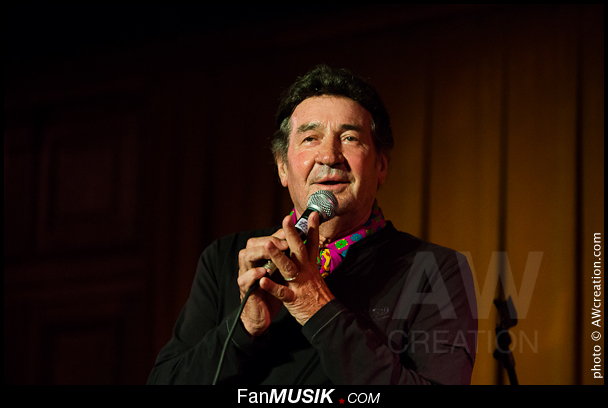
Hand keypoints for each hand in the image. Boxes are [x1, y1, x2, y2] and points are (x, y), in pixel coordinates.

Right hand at [237, 230, 287, 336]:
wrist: (262, 316)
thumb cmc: (272, 291)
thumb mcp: (280, 272)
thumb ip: (285, 258)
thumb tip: (298, 241)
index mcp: (260, 258)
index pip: (264, 239)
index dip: (276, 235)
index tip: (290, 233)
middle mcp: (250, 263)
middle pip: (252, 244)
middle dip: (269, 240)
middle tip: (284, 243)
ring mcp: (246, 276)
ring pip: (245, 256)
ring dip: (260, 253)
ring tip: (272, 252)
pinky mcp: (245, 289)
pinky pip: (245, 279)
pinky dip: (253, 274)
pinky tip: (263, 272)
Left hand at [259, 211, 334, 325]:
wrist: (325, 318)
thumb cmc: (317, 296)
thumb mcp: (316, 274)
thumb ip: (309, 260)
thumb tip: (308, 245)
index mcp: (311, 266)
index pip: (312, 244)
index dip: (312, 228)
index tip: (313, 213)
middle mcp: (306, 272)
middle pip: (299, 250)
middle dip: (292, 234)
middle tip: (286, 219)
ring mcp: (300, 284)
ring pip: (288, 268)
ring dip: (277, 256)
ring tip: (267, 244)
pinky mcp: (294, 299)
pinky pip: (282, 292)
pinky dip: (272, 286)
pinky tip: (262, 280)